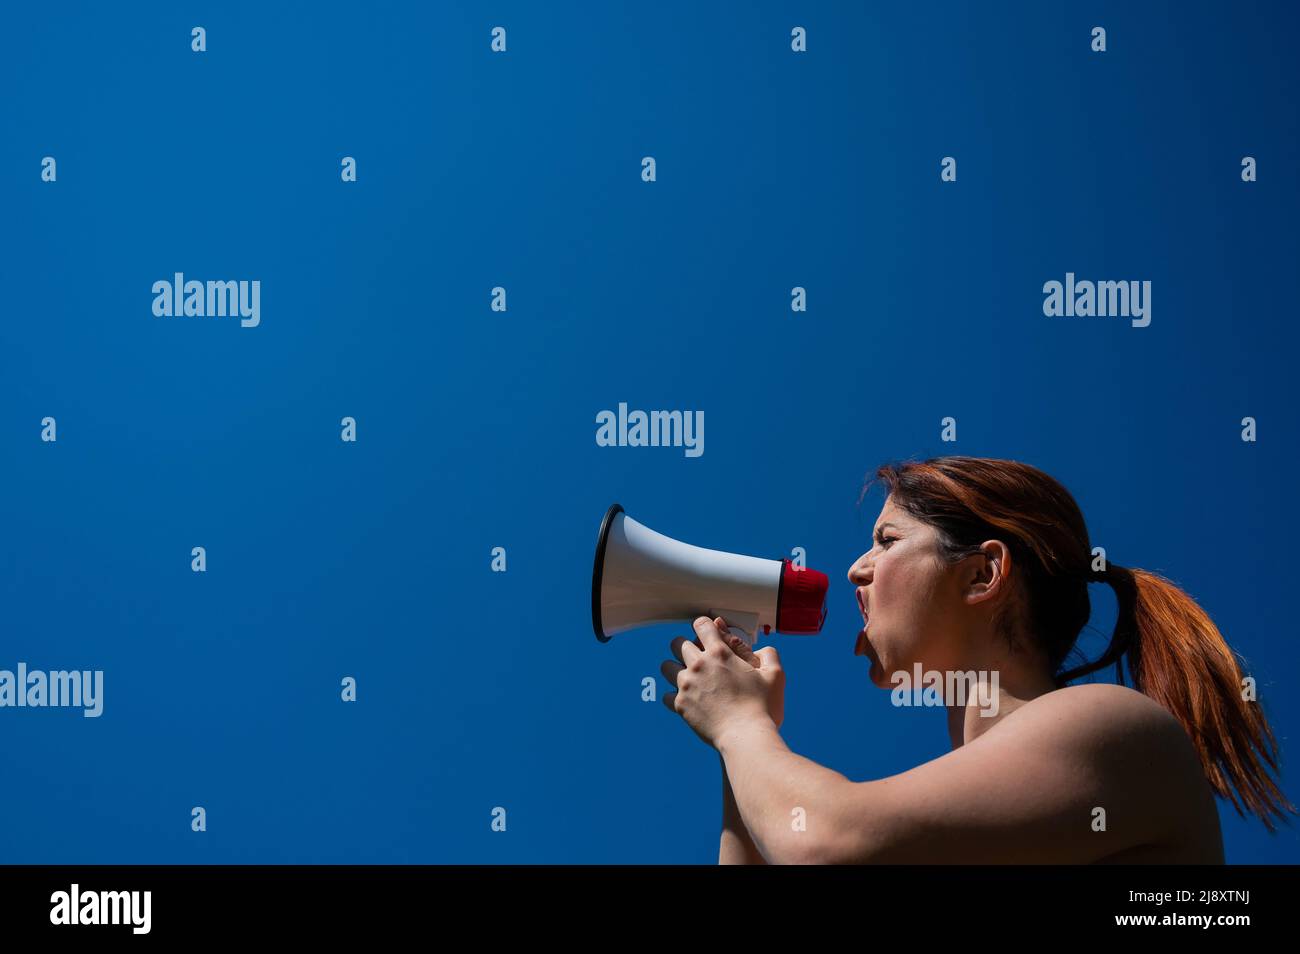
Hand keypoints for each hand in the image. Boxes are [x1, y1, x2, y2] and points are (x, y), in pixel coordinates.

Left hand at [661, 616, 784, 747]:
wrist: (746, 737)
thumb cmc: (763, 706)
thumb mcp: (775, 675)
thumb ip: (769, 654)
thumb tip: (762, 649)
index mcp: (719, 653)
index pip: (701, 624)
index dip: (704, 626)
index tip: (708, 635)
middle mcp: (698, 665)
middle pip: (677, 643)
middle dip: (687, 647)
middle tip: (697, 658)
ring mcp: (686, 685)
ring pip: (666, 666)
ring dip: (675, 668)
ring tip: (688, 677)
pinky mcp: (680, 705)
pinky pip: (666, 694)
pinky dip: (674, 696)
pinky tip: (686, 699)